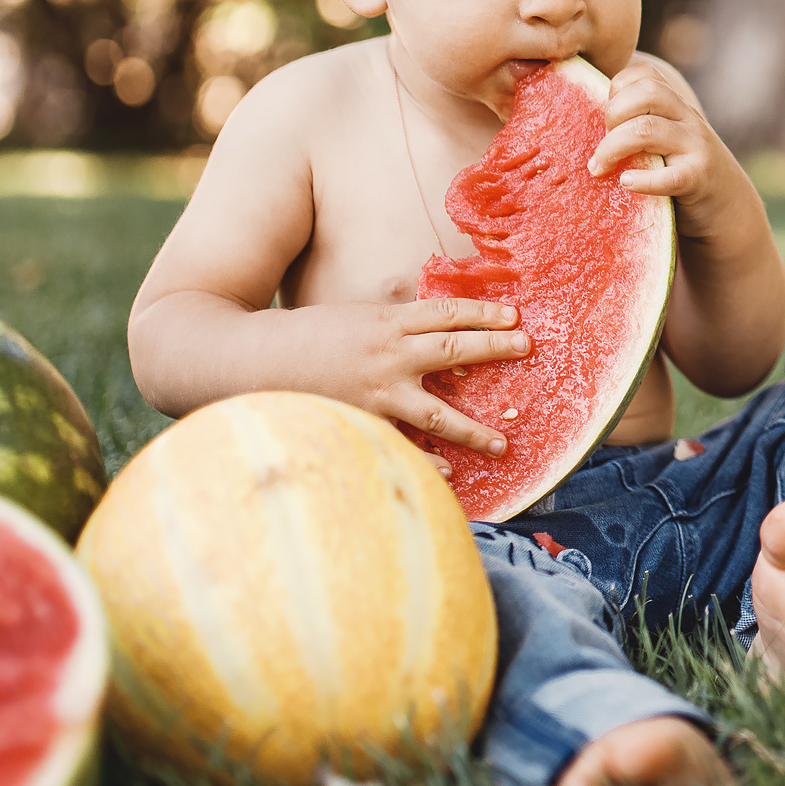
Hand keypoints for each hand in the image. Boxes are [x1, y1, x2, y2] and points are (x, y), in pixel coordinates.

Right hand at [316, 297, 530, 460]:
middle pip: (454, 349)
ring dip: (473, 430)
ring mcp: (377, 393)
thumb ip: (397, 323)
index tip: (514, 315)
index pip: (447, 312)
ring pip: (437, 413)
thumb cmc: (311, 335)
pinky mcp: (362, 421)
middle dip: (495, 347)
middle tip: (527, 347)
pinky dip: (426, 462)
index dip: (484, 313)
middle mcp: (389, 356)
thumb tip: (438, 326)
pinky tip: (448, 473)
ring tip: (503, 444)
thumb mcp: (359, 316)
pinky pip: (402, 445)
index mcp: (389, 323)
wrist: (257, 358)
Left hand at [587, 56, 752, 233]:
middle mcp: (688, 118)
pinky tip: (626, 184)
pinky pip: (669, 176)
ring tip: (600, 169)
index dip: (617, 89)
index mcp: (676, 105)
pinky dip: (642, 180)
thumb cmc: (681, 171)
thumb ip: (640, 122)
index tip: (608, 119)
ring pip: (648, 129)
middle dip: (613, 114)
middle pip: (647, 92)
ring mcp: (696, 146)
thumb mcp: (666, 138)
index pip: (644, 74)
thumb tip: (584, 119)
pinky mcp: (699, 178)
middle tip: (602, 145)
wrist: (729, 208)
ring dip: (613, 148)